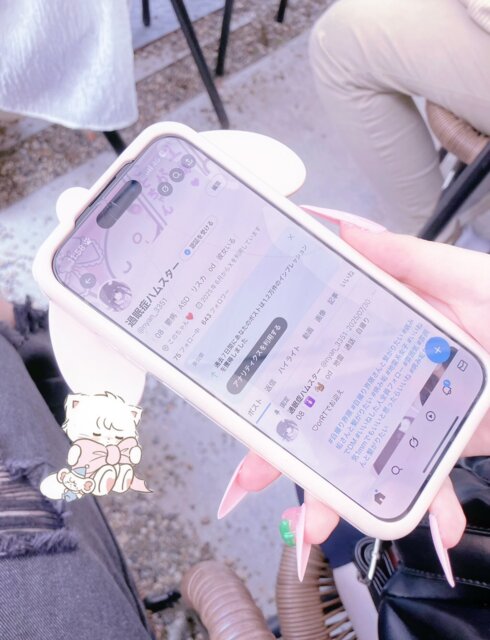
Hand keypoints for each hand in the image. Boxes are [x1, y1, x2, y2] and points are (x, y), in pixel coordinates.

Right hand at [218, 212, 489, 581]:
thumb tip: (346, 236)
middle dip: (288, 452)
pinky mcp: (439, 444)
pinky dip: (429, 510)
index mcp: (381, 332)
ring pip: (364, 458)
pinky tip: (438, 528)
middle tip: (254, 476)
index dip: (277, 383)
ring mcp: (410, 413)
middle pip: (324, 416)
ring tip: (321, 524)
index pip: (316, 358)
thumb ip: (408, 259)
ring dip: (342, 497)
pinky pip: (422, 481)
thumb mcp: (462, 277)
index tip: (246, 405)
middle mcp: (385, 375)